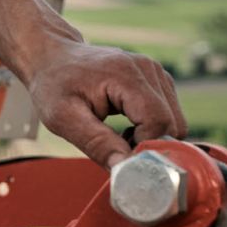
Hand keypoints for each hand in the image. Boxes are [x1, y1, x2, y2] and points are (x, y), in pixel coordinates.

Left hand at [24, 43, 188, 169]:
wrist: (51, 58)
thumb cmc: (53, 84)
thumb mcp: (63, 117)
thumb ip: (97, 143)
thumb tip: (126, 168)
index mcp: (126, 74)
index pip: (159, 122)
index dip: (145, 147)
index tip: (120, 157)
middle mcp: (148, 69)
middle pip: (172, 125)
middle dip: (148, 145)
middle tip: (115, 147)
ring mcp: (156, 73)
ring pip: (174, 123)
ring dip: (150, 138)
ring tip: (117, 135)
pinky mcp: (158, 81)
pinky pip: (168, 116)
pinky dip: (151, 129)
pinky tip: (127, 127)